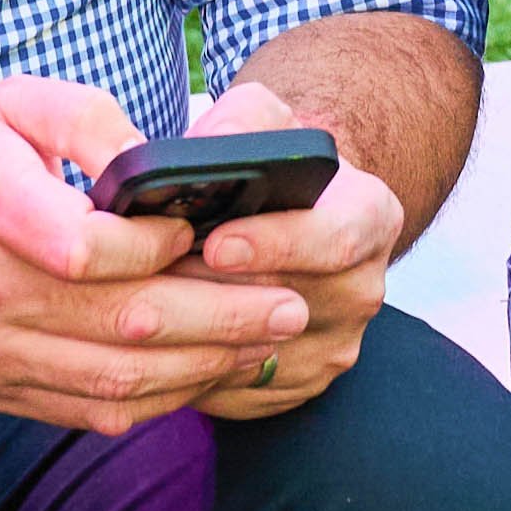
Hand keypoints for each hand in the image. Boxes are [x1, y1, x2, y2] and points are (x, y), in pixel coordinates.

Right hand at [0, 79, 316, 438]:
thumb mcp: (3, 104)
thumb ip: (85, 119)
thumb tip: (155, 164)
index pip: (86, 249)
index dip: (159, 248)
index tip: (205, 231)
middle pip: (118, 322)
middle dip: (221, 316)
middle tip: (289, 304)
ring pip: (111, 377)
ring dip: (204, 366)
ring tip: (267, 342)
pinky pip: (85, 410)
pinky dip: (155, 400)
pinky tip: (205, 376)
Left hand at [174, 73, 403, 420]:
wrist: (289, 218)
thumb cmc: (270, 166)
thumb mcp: (263, 121)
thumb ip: (240, 123)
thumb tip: (204, 149)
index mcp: (371, 217)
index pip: (335, 238)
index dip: (273, 243)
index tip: (212, 242)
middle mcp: (364, 287)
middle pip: (291, 305)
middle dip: (215, 298)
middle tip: (149, 287)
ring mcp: (337, 344)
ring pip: (258, 354)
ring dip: (196, 339)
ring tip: (138, 310)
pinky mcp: (302, 385)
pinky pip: (240, 390)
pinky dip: (193, 371)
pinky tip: (153, 343)